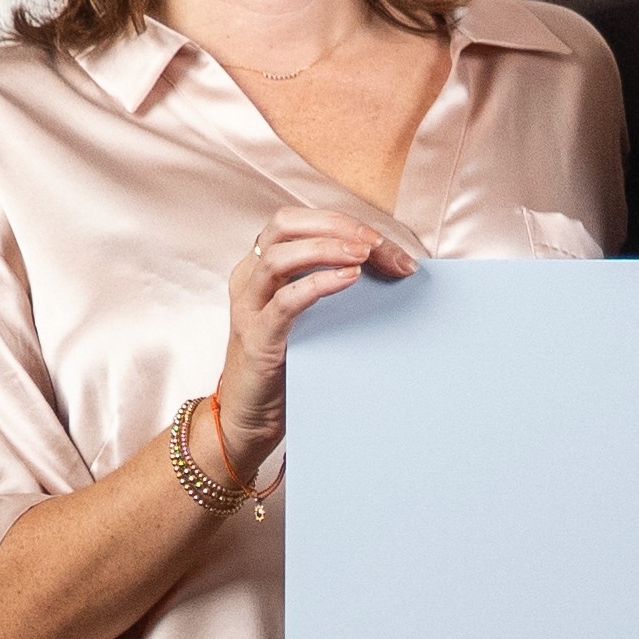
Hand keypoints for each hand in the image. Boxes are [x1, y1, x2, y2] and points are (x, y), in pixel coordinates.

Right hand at [214, 205, 418, 464]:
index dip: (344, 223)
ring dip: (327, 248)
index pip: (301, 222)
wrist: (250, 417)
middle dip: (337, 226)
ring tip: (364, 255)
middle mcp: (249, 277)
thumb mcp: (310, 315)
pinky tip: (349, 279)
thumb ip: (332, 284)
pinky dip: (319, 283)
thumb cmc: (287, 363)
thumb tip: (389, 267)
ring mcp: (249, 306)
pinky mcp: (257, 337)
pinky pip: (286, 299)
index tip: (389, 245)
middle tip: (378, 244)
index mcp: (261, 265)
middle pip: (286, 224)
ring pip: (280, 255)